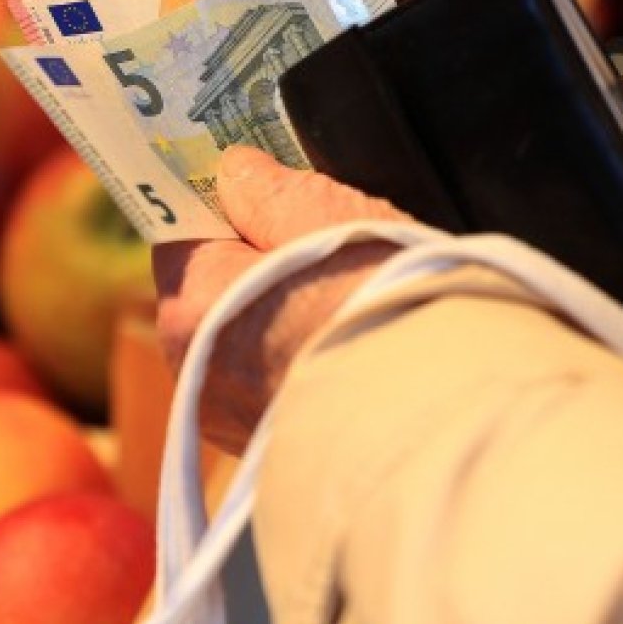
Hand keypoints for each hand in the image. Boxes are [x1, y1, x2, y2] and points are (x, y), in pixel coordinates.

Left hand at [153, 146, 408, 452]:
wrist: (440, 416)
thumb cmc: (378, 310)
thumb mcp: (324, 216)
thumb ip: (267, 189)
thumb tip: (236, 172)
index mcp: (190, 304)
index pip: (183, 231)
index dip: (224, 207)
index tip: (259, 194)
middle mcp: (194, 369)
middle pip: (213, 289)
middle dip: (255, 265)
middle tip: (321, 248)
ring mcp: (230, 421)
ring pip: (243, 340)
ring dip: (278, 319)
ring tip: (344, 305)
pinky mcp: (267, 452)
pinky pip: (271, 387)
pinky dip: (297, 366)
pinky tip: (347, 352)